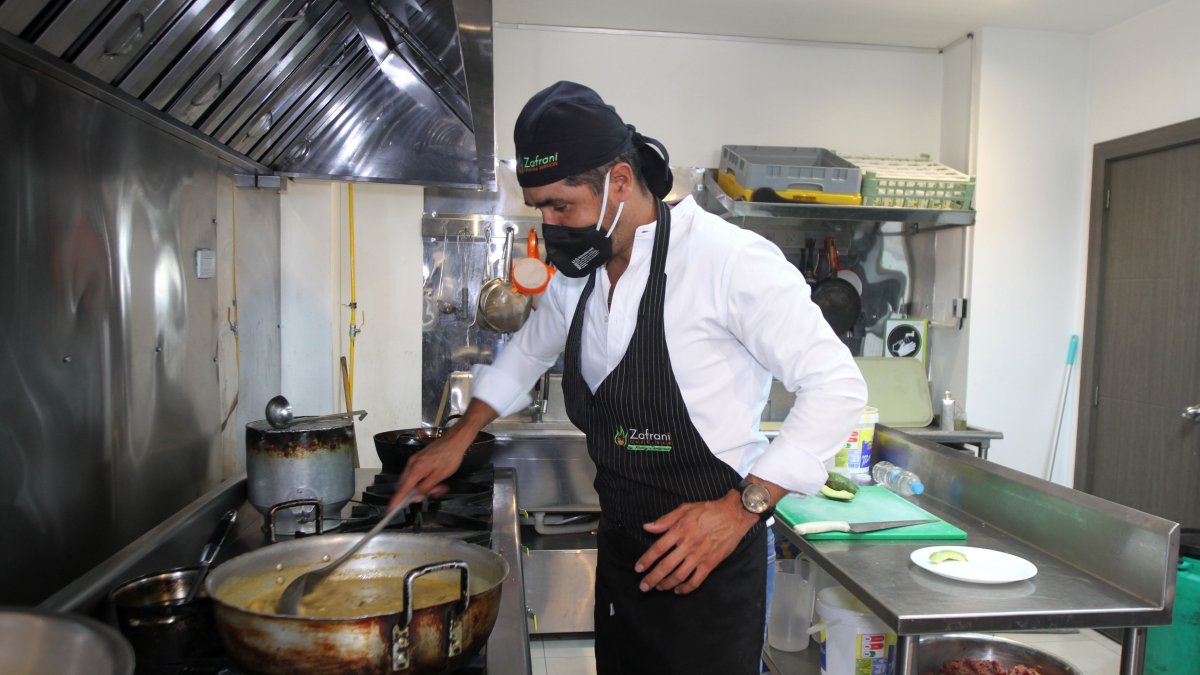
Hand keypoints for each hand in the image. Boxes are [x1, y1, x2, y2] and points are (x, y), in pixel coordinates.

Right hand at [388, 430, 469, 509]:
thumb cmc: (449, 458)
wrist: (454, 440)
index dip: (396, 500)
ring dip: (420, 486)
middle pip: (405, 485)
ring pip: (410, 480)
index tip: (390, 509)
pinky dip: (421, 479)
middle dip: (415, 493)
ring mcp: (413, 460)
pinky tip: (434, 479)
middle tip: (433, 492)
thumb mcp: (439, 476)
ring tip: (438, 486)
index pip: (402, 489)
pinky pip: (414, 473)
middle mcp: (411, 464)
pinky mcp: (418, 458)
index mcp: (416, 469)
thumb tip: (415, 497)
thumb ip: (426, 488)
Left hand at [635, 491, 757, 594]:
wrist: (734, 515)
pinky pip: (696, 580)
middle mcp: (689, 544)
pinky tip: (677, 590)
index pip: (658, 548)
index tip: (638, 568)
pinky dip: (685, 588)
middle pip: (666, 565)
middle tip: (643, 586)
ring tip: (658, 587)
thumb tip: (647, 527)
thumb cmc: (708, 510)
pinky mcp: (711, 564)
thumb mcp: (685, 508)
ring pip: (679, 575)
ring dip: (666, 584)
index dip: (646, 560)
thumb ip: (665, 520)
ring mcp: (700, 556)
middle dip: (652, 578)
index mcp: (680, 530)